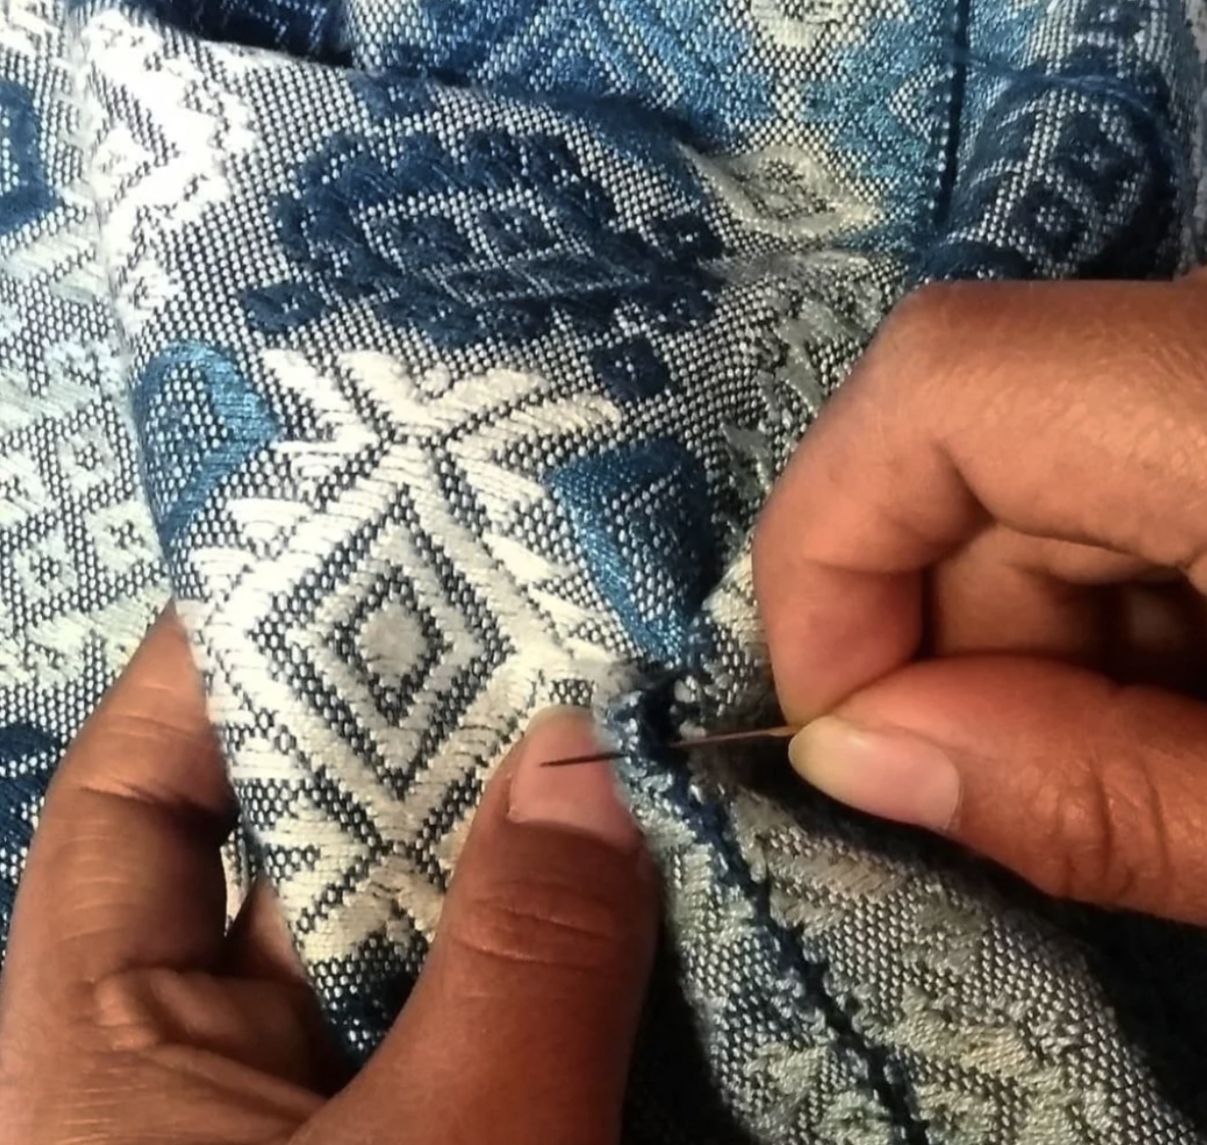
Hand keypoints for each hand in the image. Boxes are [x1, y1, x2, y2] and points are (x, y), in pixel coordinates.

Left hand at [0, 610, 656, 1143]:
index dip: (209, 676)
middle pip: (296, 857)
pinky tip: (653, 864)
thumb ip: (522, 954)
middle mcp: (208, 1080)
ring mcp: (337, 1116)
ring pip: (415, 935)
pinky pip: (491, 1008)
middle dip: (415, 747)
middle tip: (531, 622)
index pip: (126, 812)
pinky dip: (560, 940)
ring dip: (515, 843)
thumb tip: (587, 747)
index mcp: (112, 1066)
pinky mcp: (443, 1137)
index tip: (334, 560)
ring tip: (615, 718)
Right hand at [754, 232, 1206, 939]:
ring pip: (1042, 445)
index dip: (832, 548)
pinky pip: (1125, 440)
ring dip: (1046, 620)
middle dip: (943, 629)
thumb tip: (854, 756)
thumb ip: (1107, 801)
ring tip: (1173, 751)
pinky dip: (1123, 580)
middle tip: (1012, 790)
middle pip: (978, 436)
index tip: (840, 728)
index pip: (945, 385)